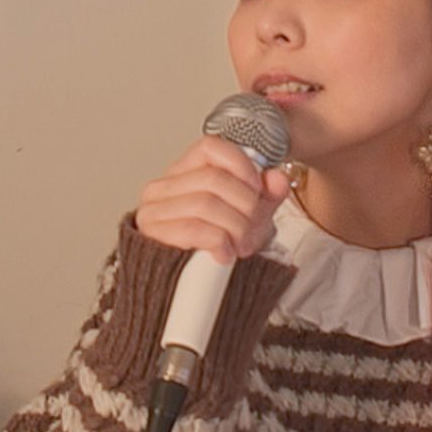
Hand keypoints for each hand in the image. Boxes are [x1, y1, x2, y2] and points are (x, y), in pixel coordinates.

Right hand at [133, 137, 292, 265]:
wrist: (191, 284)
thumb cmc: (217, 244)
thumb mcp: (248, 215)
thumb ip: (266, 194)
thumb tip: (279, 179)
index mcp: (184, 172)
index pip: (210, 147)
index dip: (240, 164)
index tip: (257, 189)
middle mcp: (163, 186)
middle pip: (213, 179)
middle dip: (244, 205)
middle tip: (252, 227)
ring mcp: (154, 210)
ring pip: (205, 203)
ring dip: (234, 227)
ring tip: (241, 244)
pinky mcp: (153, 235)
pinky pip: (193, 229)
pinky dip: (219, 242)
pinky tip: (225, 253)